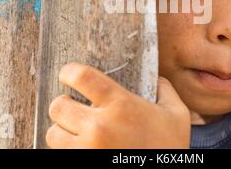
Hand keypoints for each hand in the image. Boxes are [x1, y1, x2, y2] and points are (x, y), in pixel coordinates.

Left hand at [46, 62, 190, 148]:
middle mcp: (99, 126)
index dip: (69, 71)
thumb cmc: (170, 148)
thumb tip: (158, 81)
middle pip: (58, 106)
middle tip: (74, 107)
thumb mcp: (177, 115)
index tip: (68, 74)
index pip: (81, 76)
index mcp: (120, 105)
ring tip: (76, 131)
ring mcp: (87, 150)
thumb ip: (166, 92)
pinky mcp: (82, 164)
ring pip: (53, 134)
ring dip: (62, 131)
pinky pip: (60, 154)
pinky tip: (84, 147)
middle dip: (64, 105)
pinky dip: (68, 149)